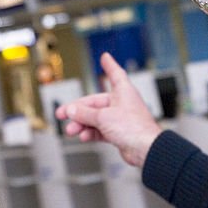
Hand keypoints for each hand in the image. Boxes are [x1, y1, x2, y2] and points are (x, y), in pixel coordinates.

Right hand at [55, 52, 162, 167]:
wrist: (145, 149)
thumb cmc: (134, 128)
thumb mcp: (103, 117)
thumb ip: (84, 113)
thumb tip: (71, 110)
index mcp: (123, 91)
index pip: (115, 74)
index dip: (109, 65)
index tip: (105, 58)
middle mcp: (122, 103)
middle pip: (95, 103)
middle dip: (78, 111)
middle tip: (63, 114)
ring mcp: (120, 119)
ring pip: (96, 119)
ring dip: (82, 124)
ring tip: (71, 130)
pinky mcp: (119, 133)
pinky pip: (100, 130)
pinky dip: (91, 133)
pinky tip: (83, 136)